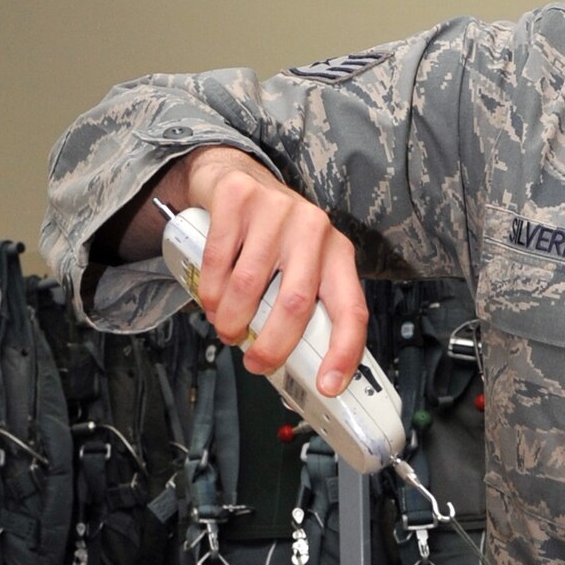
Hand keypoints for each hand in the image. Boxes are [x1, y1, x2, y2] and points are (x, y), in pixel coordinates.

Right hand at [182, 147, 367, 395]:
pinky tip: (213, 301)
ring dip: (233, 320)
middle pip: (296, 303)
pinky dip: (212, 291)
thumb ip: (304, 309)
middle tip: (256, 362)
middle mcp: (314, 230)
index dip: (344, 352)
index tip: (329, 385)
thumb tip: (295, 370)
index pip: (352, 310)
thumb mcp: (301, 269)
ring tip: (228, 329)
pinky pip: (219, 259)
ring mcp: (278, 211)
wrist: (238, 180)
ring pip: (251, 285)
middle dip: (272, 345)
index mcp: (338, 255)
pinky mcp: (239, 199)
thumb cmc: (274, 238)